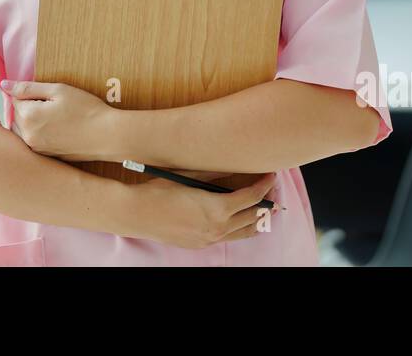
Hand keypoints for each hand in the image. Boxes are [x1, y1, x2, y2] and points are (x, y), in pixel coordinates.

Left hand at [0, 79, 114, 162]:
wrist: (107, 136)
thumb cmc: (86, 109)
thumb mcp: (58, 90)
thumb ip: (28, 87)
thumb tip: (3, 85)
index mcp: (28, 117)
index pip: (15, 99)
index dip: (32, 93)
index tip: (50, 96)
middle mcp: (28, 136)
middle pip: (17, 116)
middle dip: (30, 108)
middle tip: (56, 106)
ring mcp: (36, 149)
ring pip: (24, 129)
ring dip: (33, 121)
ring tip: (57, 118)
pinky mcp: (45, 156)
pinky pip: (33, 140)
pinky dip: (41, 133)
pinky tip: (59, 129)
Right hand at [115, 172, 279, 249]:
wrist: (136, 214)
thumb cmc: (160, 191)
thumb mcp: (189, 176)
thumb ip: (214, 173)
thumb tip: (234, 165)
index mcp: (217, 210)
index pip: (252, 198)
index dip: (265, 185)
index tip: (271, 175)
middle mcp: (217, 228)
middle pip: (253, 217)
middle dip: (267, 203)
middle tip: (274, 192)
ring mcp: (208, 240)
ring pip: (244, 233)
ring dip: (257, 220)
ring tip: (266, 210)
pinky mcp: (199, 245)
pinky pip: (228, 238)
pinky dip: (239, 229)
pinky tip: (240, 221)